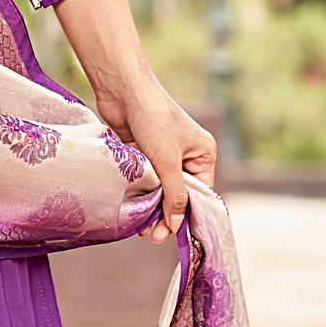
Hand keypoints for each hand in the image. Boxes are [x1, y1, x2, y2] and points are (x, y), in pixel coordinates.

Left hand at [52, 0, 215, 237]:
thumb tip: (176, 224)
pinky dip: (140, 194)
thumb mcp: (167, 161)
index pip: (200, 192)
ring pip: (160, 189)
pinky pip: (145, 180)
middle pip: (179, 193)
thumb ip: (173, 194)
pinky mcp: (143, 153)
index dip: (186, 214)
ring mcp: (163, 154)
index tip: (172, 234)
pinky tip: (132, 209)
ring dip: (151, 207)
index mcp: (203, 153)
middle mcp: (186, 155)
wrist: (123, 90)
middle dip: (166, 214)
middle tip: (152, 236)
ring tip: (140, 228)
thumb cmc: (152, 118)